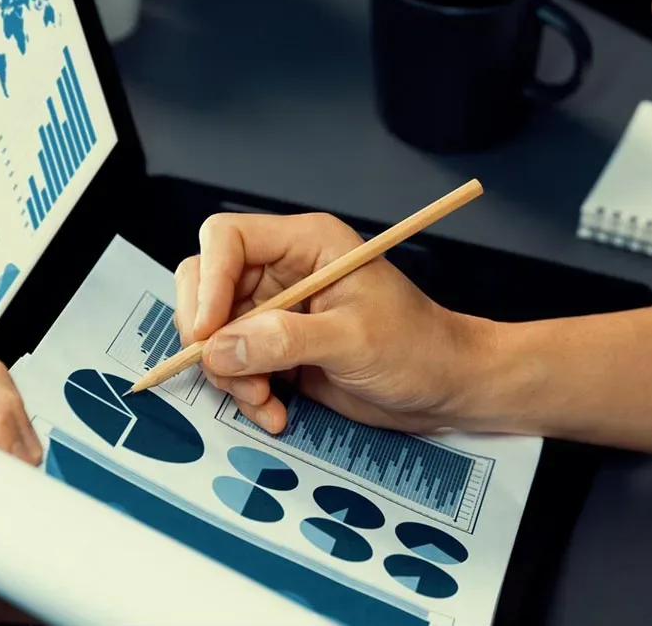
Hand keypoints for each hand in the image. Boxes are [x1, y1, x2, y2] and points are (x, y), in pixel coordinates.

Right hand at [174, 213, 496, 433]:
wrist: (445, 387)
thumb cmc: (417, 348)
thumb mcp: (353, 341)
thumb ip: (284, 340)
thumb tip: (218, 348)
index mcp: (307, 243)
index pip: (227, 238)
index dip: (208, 282)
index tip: (206, 333)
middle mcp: (286, 270)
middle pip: (207, 286)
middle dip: (212, 338)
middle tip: (235, 376)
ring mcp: (279, 311)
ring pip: (216, 334)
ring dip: (230, 375)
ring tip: (265, 401)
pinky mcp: (278, 349)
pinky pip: (235, 366)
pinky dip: (246, 394)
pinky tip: (276, 413)